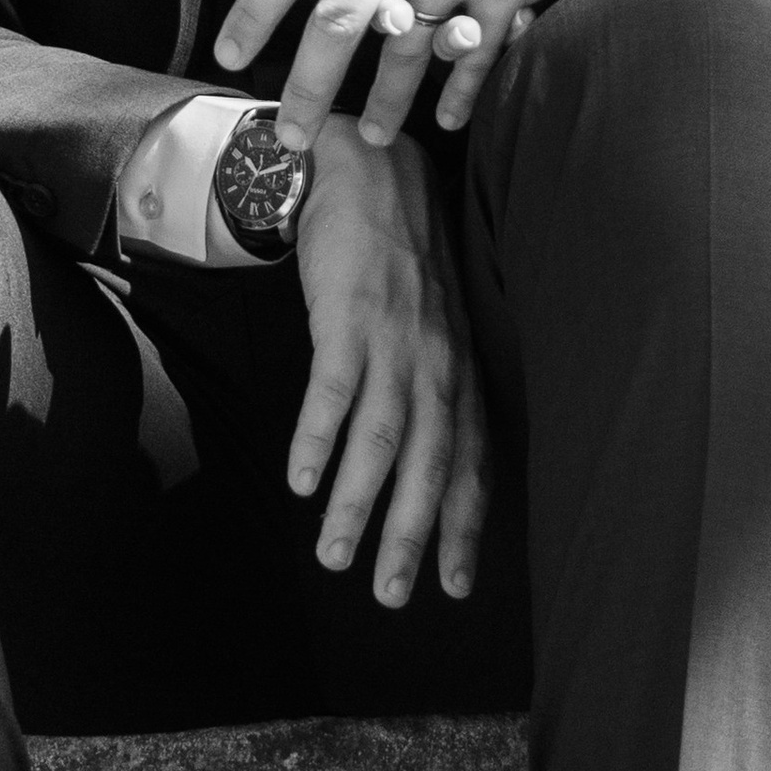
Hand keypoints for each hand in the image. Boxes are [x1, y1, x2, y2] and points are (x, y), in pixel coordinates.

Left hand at [217, 0, 711, 149]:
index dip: (253, 10)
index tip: (231, 54)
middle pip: (337, 22)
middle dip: (307, 88)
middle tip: (292, 132)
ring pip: (403, 51)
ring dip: (385, 104)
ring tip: (374, 136)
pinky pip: (472, 55)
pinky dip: (458, 93)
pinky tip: (448, 117)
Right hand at [287, 120, 487, 607]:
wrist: (368, 173)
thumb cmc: (399, 263)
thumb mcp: (433, 331)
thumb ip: (434, 393)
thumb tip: (422, 464)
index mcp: (458, 372)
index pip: (469, 463)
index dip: (461, 526)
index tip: (453, 585)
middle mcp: (436, 363)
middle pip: (430, 464)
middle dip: (412, 535)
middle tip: (393, 597)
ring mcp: (394, 340)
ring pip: (381, 438)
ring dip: (358, 504)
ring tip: (333, 558)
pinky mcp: (348, 315)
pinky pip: (334, 388)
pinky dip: (318, 438)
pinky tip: (301, 480)